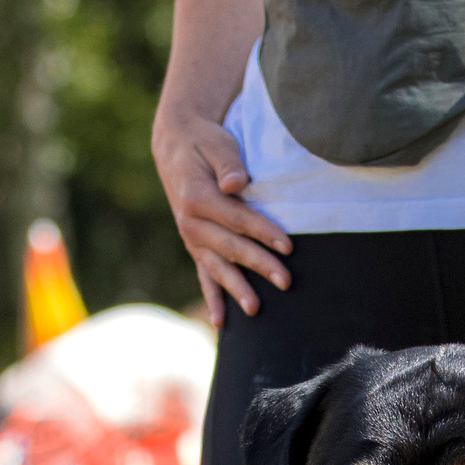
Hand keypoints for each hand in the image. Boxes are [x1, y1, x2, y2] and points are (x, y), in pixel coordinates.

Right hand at [152, 103, 291, 325]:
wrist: (176, 144)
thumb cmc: (205, 141)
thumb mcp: (216, 142)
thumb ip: (228, 162)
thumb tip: (236, 184)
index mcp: (197, 195)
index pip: (236, 218)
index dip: (263, 232)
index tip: (289, 245)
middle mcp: (190, 221)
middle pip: (230, 246)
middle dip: (259, 265)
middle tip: (286, 282)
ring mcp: (191, 236)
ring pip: (217, 266)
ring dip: (236, 288)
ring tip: (256, 310)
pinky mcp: (195, 245)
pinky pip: (203, 275)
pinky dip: (212, 298)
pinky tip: (221, 323)